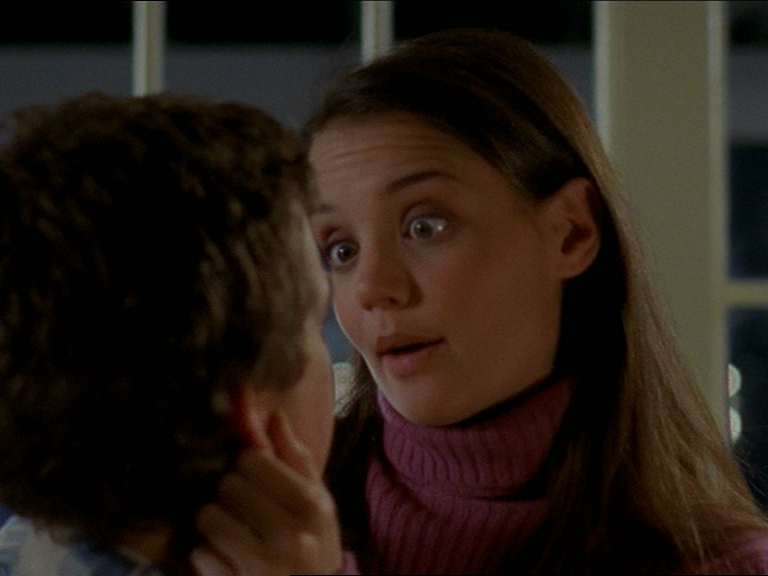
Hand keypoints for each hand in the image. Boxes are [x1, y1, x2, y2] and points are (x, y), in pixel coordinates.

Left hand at [191, 411, 342, 575]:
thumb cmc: (313, 543)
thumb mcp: (316, 501)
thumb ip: (294, 457)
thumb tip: (274, 413)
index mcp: (311, 506)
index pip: (253, 459)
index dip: (247, 464)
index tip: (253, 476)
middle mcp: (290, 536)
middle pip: (229, 484)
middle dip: (230, 492)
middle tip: (243, 506)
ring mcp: (263, 567)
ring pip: (209, 516)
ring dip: (214, 522)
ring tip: (231, 531)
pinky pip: (200, 554)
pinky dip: (208, 556)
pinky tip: (227, 559)